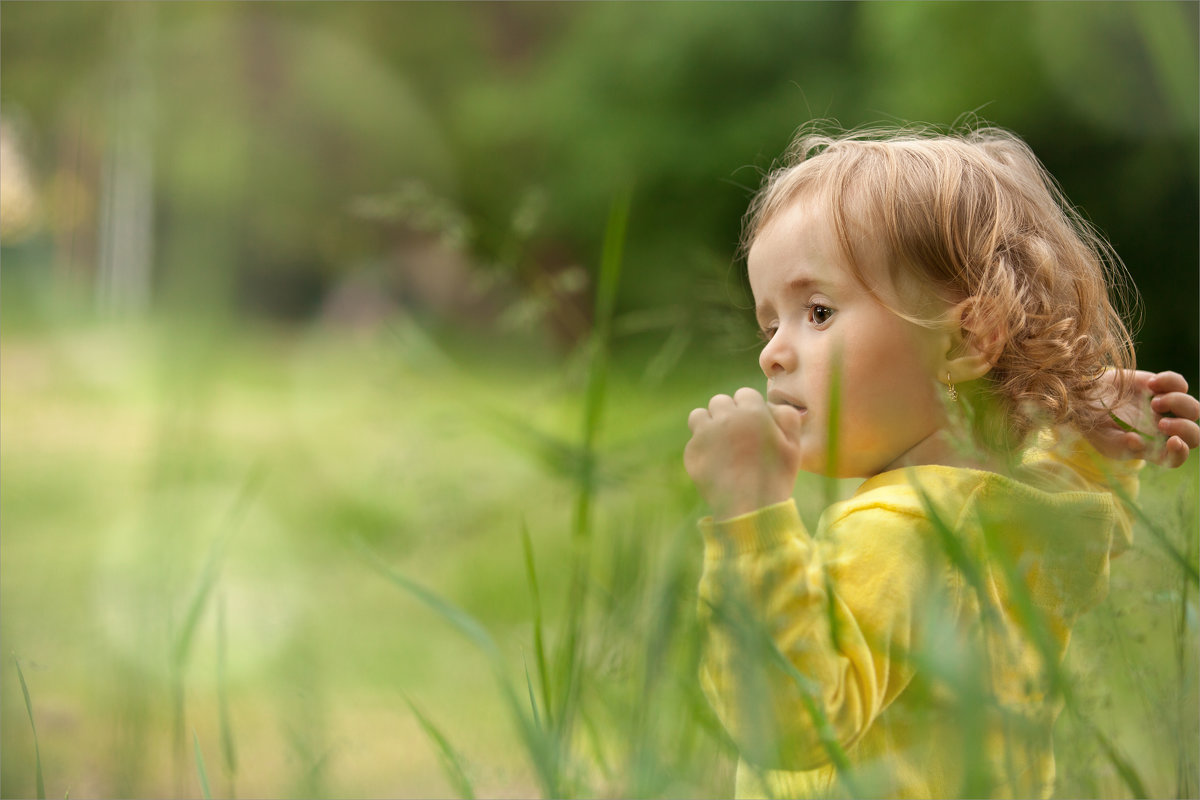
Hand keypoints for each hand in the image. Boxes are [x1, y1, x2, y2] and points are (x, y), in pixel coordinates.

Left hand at [685, 387, 802, 519]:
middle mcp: (725, 417)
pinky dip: (702, 448)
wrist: (750, 509)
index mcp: (752, 412)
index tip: (753, 425)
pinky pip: (694, 441)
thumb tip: (770, 406)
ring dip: (708, 424)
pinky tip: (715, 464)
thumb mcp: (794, 446)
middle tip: (737, 436)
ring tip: (720, 444)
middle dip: (728, 414)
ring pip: (700, 415)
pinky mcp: (691, 452)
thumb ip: (787, 418)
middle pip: (720, 401)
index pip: (744, 394)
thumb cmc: (775, 477)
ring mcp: (705, 434)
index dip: (750, 409)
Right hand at [1086, 370, 1199, 467]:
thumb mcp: (1104, 440)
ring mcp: (1164, 408)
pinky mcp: (1160, 387)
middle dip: (1184, 429)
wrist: (1084, 398)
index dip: (1180, 453)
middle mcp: (1162, 430)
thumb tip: (1139, 441)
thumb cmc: (1094, 424)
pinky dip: (1171, 382)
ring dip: (1178, 404)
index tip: (1172, 441)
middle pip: (1194, 435)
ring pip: (1194, 409)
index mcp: (1151, 449)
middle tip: (1162, 423)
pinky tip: (1151, 384)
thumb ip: (1121, 445)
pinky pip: (1180, 384)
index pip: (1175, 457)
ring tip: (1154, 402)